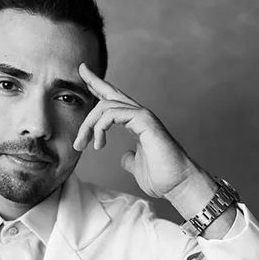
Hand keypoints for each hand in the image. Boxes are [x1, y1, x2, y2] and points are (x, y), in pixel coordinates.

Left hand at [73, 63, 195, 198]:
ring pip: (107, 105)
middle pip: (111, 93)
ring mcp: (144, 116)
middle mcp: (140, 116)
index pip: (115, 101)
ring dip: (88, 125)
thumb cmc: (163, 178)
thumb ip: (129, 158)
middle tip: (80, 74)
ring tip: (82, 145)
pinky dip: (100, 127)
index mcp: (137, 123)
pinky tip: (99, 144)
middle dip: (93, 83)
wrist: (178, 185)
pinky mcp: (145, 121)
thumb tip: (124, 157)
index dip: (99, 87)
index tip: (84, 75)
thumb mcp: (137, 166)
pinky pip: (114, 114)